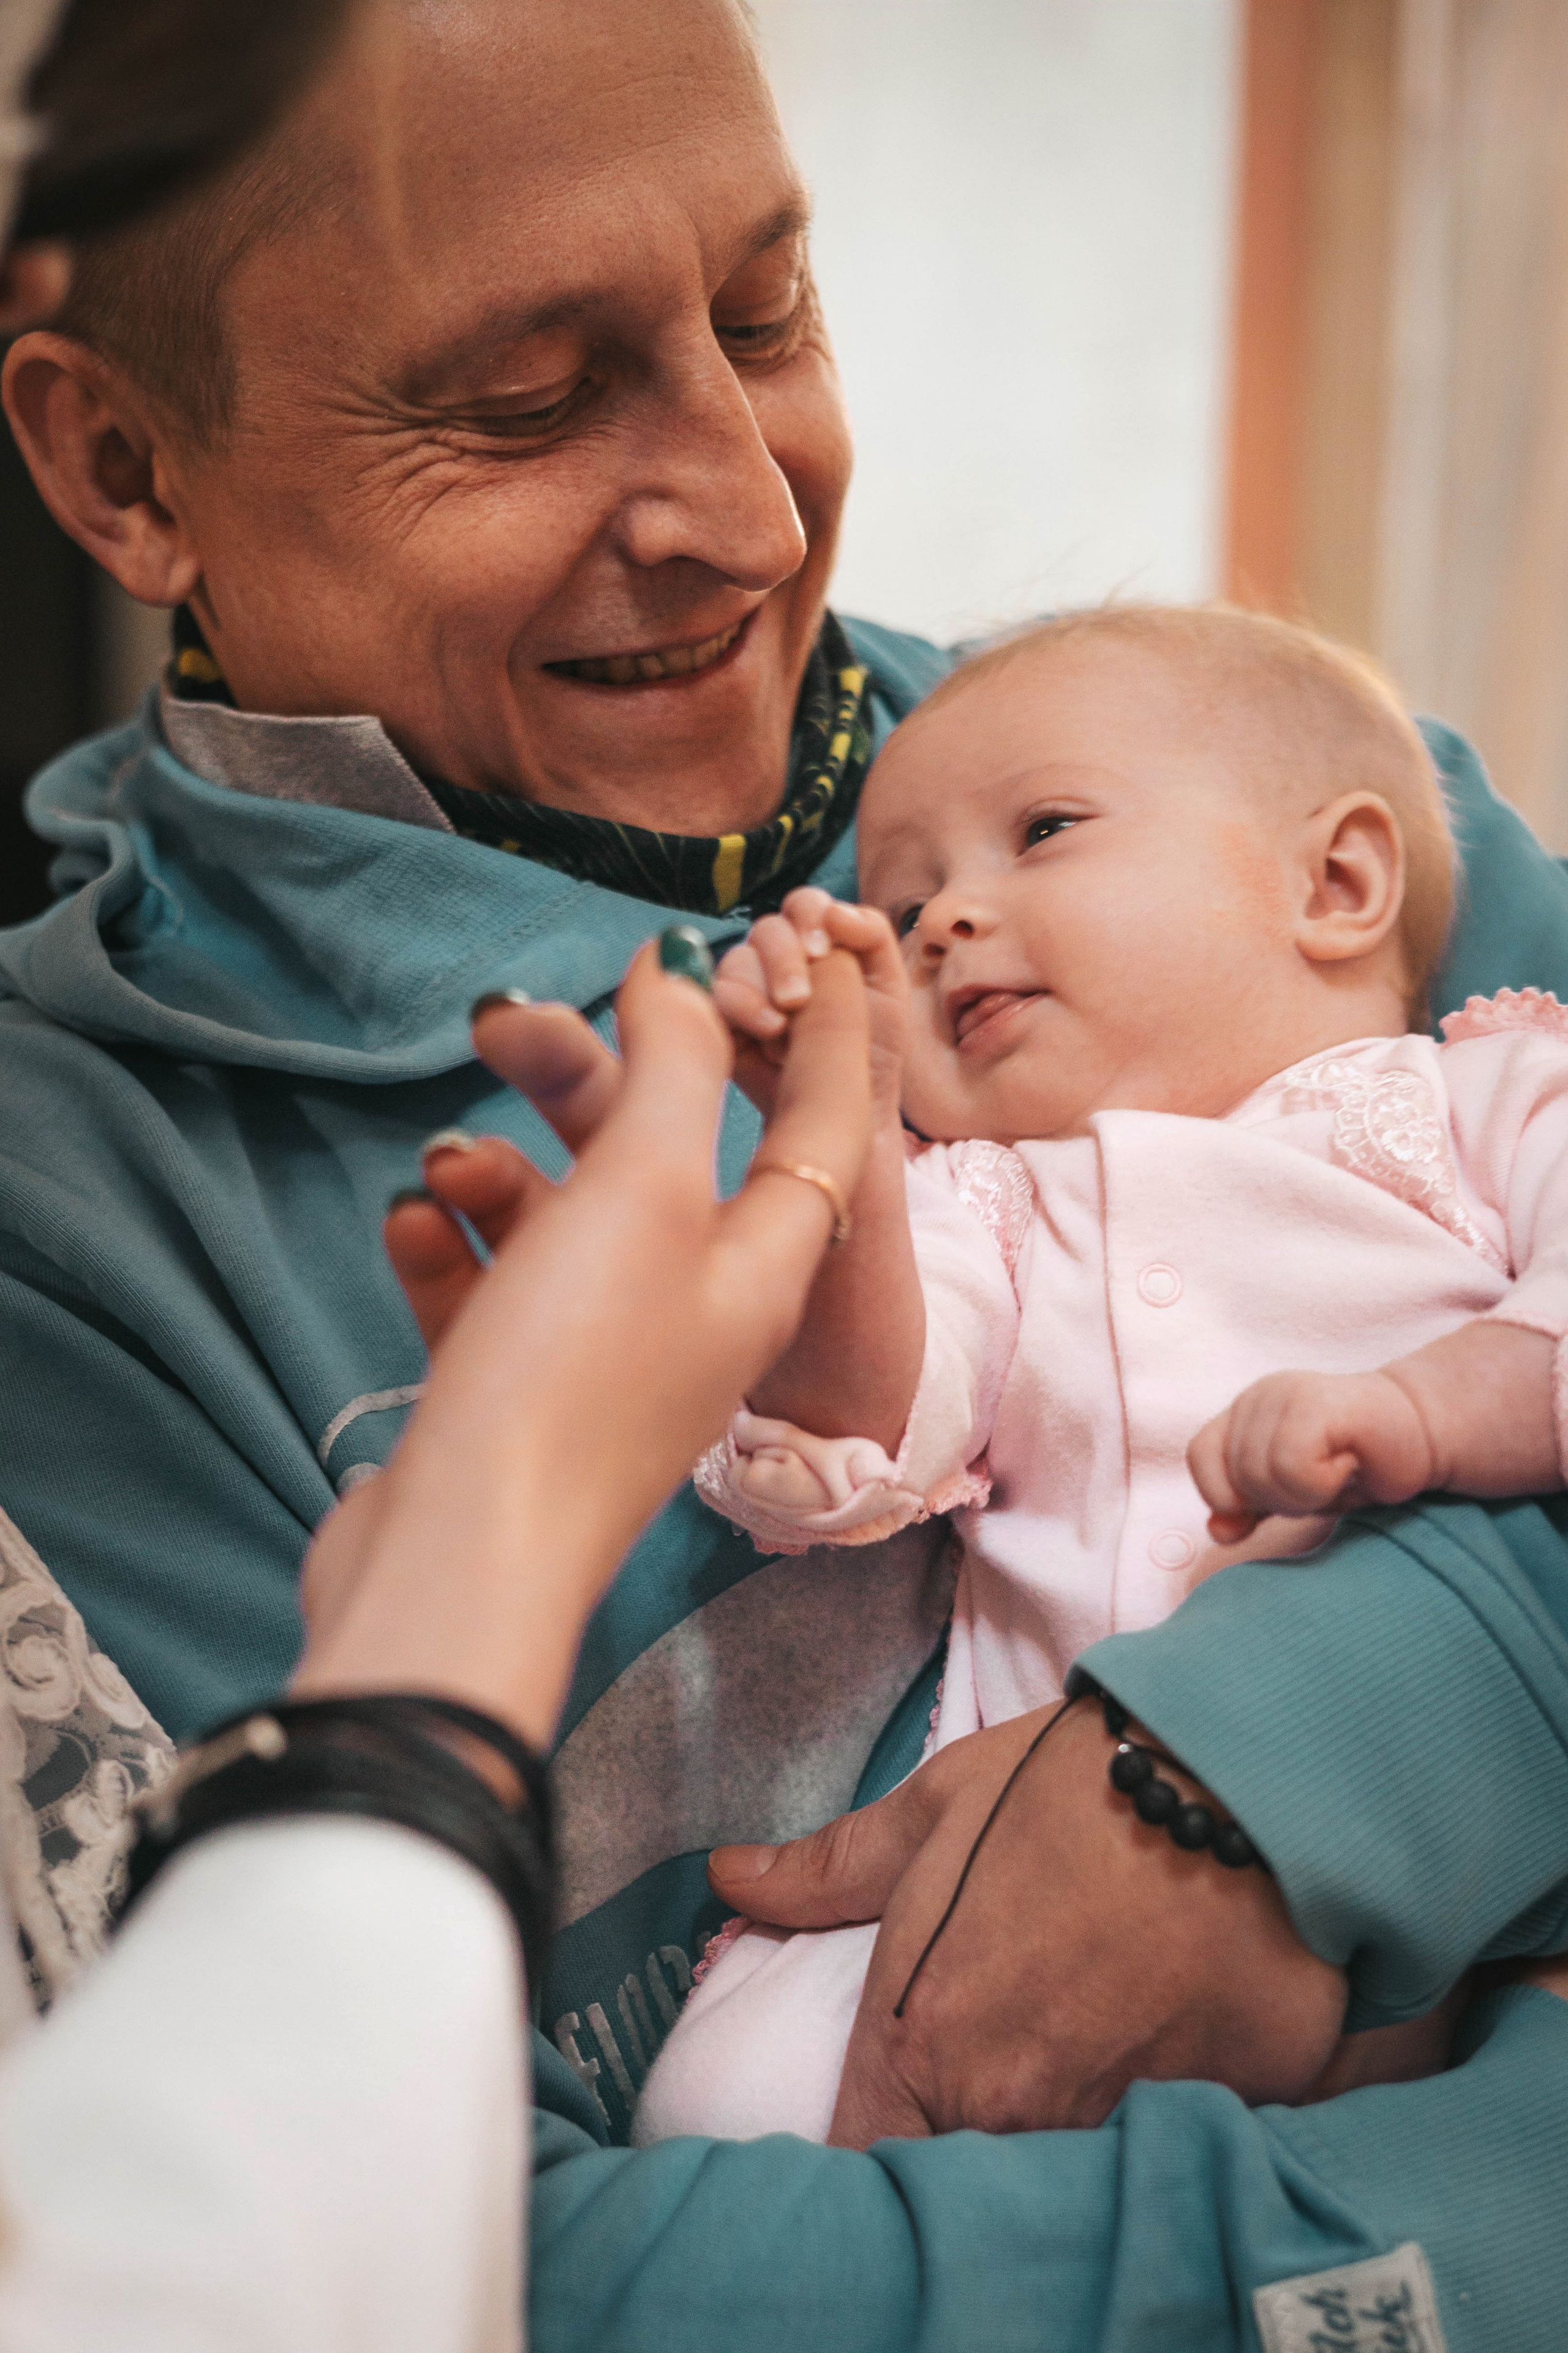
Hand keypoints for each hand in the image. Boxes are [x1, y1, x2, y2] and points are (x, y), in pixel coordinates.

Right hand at [295, 940, 874, 1747]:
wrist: (459, 1562)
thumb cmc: (572, 1374)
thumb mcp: (641, 1194)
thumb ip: (673, 1071)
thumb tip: (685, 973)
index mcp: (764, 1266)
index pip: (821, 1120)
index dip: (824, 1023)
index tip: (812, 935)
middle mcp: (698, 1310)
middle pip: (660, 1159)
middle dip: (584, 1080)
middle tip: (502, 1015)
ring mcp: (606, 1358)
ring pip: (562, 1222)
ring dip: (497, 1178)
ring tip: (442, 1164)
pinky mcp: (519, 1394)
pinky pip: (495, 1290)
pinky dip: (456, 1250)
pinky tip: (414, 1224)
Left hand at [710, 1698, 1347, 2145]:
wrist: (1237, 1778)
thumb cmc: (1071, 1786)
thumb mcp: (936, 1809)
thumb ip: (830, 1870)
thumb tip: (731, 1875)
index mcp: (928, 2048)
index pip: (861, 2163)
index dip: (860, 2150)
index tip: (875, 2114)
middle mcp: (1015, 2113)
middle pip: (963, 2171)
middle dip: (960, 2134)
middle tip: (989, 2054)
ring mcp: (1120, 2127)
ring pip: (1064, 2165)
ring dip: (1057, 2116)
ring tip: (1077, 2032)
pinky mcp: (1222, 2116)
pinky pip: (1168, 2135)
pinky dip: (1158, 2103)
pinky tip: (1163, 2037)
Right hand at [714, 886, 908, 1124]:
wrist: (851, 1107)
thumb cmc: (871, 1046)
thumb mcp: (888, 986)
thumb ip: (872, 936)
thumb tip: (836, 911)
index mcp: (818, 940)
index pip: (804, 906)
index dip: (810, 917)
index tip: (821, 949)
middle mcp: (778, 957)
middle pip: (768, 929)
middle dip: (783, 958)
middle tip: (798, 998)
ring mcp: (748, 987)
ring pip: (737, 960)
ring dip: (759, 987)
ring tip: (782, 1027)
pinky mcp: (723, 1019)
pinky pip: (715, 995)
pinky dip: (739, 1007)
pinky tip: (765, 1031)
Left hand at [1187, 1368, 1436, 1544]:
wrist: (1421, 1435)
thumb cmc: (1356, 1466)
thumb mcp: (1290, 1494)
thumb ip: (1248, 1508)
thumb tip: (1218, 1531)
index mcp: (1243, 1412)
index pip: (1200, 1457)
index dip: (1227, 1493)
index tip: (1274, 1503)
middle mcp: (1258, 1396)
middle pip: (1236, 1479)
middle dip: (1281, 1500)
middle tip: (1325, 1481)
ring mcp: (1284, 1393)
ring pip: (1261, 1476)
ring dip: (1305, 1494)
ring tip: (1338, 1471)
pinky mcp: (1315, 1402)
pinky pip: (1291, 1465)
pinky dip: (1321, 1482)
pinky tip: (1349, 1464)